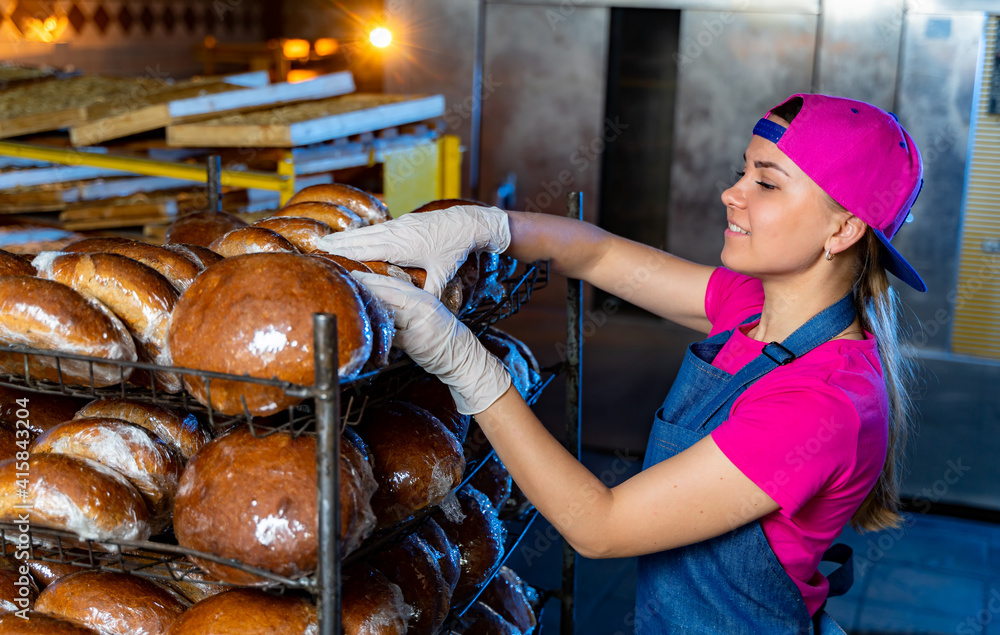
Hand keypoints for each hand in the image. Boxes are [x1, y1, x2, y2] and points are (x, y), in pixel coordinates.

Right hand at [314, 205, 510, 297]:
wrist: (467, 223)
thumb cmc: (454, 248)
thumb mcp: (443, 273)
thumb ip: (430, 291)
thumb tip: (422, 310)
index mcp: (401, 246)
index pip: (366, 249)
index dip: (346, 251)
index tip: (326, 254)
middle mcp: (395, 233)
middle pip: (360, 238)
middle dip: (338, 242)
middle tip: (314, 245)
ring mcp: (398, 225)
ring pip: (367, 231)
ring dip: (346, 235)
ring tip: (326, 239)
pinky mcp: (403, 221)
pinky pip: (376, 227)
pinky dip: (361, 231)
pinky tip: (353, 234)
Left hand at [351, 272, 510, 414]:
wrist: (460, 354)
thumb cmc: (442, 334)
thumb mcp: (428, 312)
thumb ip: (407, 304)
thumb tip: (380, 298)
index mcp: (425, 298)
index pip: (395, 284)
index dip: (373, 278)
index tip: (355, 273)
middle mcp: (422, 307)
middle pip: (389, 294)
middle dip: (366, 287)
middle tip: (347, 281)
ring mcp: (418, 324)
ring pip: (387, 312)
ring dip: (368, 306)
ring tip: (351, 300)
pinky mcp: (414, 342)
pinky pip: (390, 335)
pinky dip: (377, 331)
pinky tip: (364, 326)